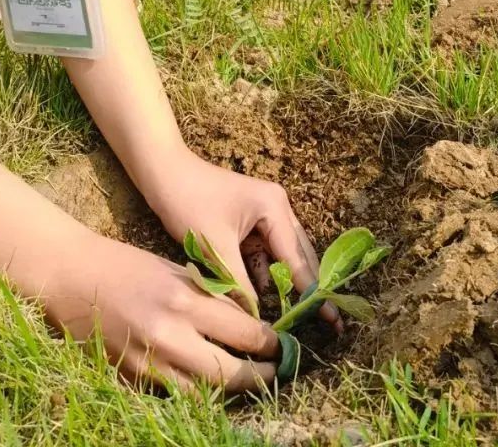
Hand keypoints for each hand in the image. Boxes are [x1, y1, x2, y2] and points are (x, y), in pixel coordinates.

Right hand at [45, 236, 280, 390]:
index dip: (269, 342)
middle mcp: (170, 336)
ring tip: (247, 383)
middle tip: (276, 372)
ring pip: (204, 394)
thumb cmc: (126, 265)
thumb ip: (208, 299)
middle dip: (260, 376)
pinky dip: (194, 394)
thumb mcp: (175, 272)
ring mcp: (148, 364)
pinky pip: (172, 396)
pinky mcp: (130, 380)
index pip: (244, 332)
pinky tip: (207, 387)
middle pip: (230, 374)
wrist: (72, 277)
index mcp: (185, 301)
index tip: (280, 343)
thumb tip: (244, 321)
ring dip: (229, 391)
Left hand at [144, 149, 342, 333]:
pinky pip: (265, 254)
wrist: (164, 172)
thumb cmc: (188, 202)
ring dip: (287, 283)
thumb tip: (254, 323)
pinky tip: (268, 299)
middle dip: (310, 288)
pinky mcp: (250, 223)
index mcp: (274, 208)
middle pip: (300, 256)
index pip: (298, 259)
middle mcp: (278, 208)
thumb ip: (238, 286)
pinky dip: (266, 275)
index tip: (333, 320)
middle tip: (330, 324)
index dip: (314, 292)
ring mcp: (265, 215)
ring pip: (283, 256)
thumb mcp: (215, 248)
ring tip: (303, 316)